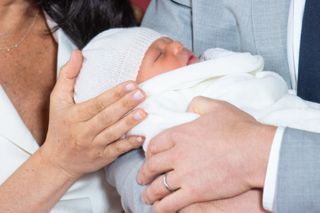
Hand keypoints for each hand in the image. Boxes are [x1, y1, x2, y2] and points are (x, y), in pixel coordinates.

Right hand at [40, 50, 146, 178]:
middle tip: (142, 93)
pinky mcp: (102, 158)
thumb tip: (78, 52)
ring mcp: (93, 146)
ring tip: (144, 112)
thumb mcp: (57, 100)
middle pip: (106, 117)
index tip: (131, 83)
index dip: (114, 94)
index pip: (96, 103)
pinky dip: (129, 144)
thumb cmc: (59, 126)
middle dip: (125, 105)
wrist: (58, 161)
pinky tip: (142, 137)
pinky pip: (117, 151)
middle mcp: (83, 132)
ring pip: (113, 133)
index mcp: (73, 116)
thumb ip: (67, 75)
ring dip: (129, 123)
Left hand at [138, 96, 275, 211]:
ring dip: (150, 193)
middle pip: (152, 166)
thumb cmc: (239, 128)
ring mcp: (184, 175)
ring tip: (147, 197)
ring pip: (158, 187)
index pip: (155, 144)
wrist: (255, 151)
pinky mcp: (195, 192)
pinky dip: (162, 208)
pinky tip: (159, 208)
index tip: (148, 157)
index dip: (149, 152)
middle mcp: (177, 154)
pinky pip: (171, 204)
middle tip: (142, 178)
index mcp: (180, 134)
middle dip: (144, 173)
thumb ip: (199, 103)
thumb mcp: (217, 107)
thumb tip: (190, 105)